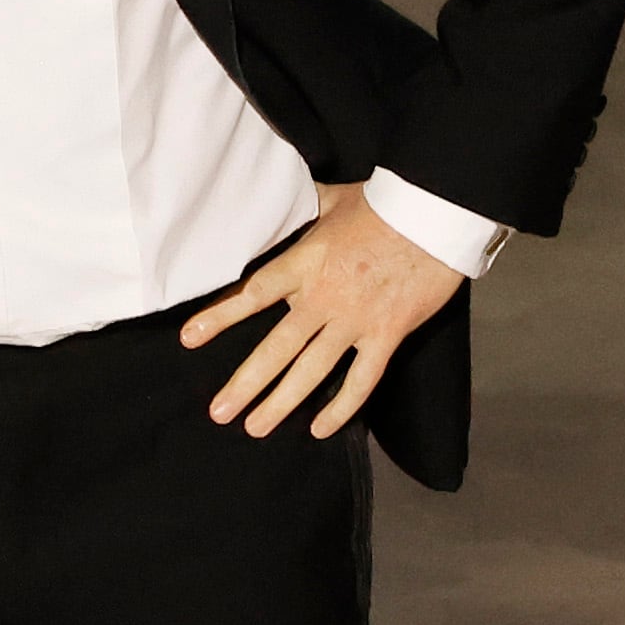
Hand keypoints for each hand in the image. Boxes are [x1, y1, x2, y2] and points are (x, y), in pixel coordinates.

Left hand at [179, 182, 462, 437]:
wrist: (435, 216)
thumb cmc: (383, 205)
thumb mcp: (332, 199)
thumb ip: (300, 206)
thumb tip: (273, 196)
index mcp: (305, 262)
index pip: (253, 294)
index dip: (220, 316)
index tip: (190, 339)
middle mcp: (324, 297)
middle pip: (277, 347)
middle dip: (246, 383)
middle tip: (219, 412)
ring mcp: (356, 320)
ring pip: (312, 370)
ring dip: (282, 402)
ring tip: (255, 427)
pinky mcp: (387, 334)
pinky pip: (362, 379)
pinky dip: (342, 407)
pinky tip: (319, 428)